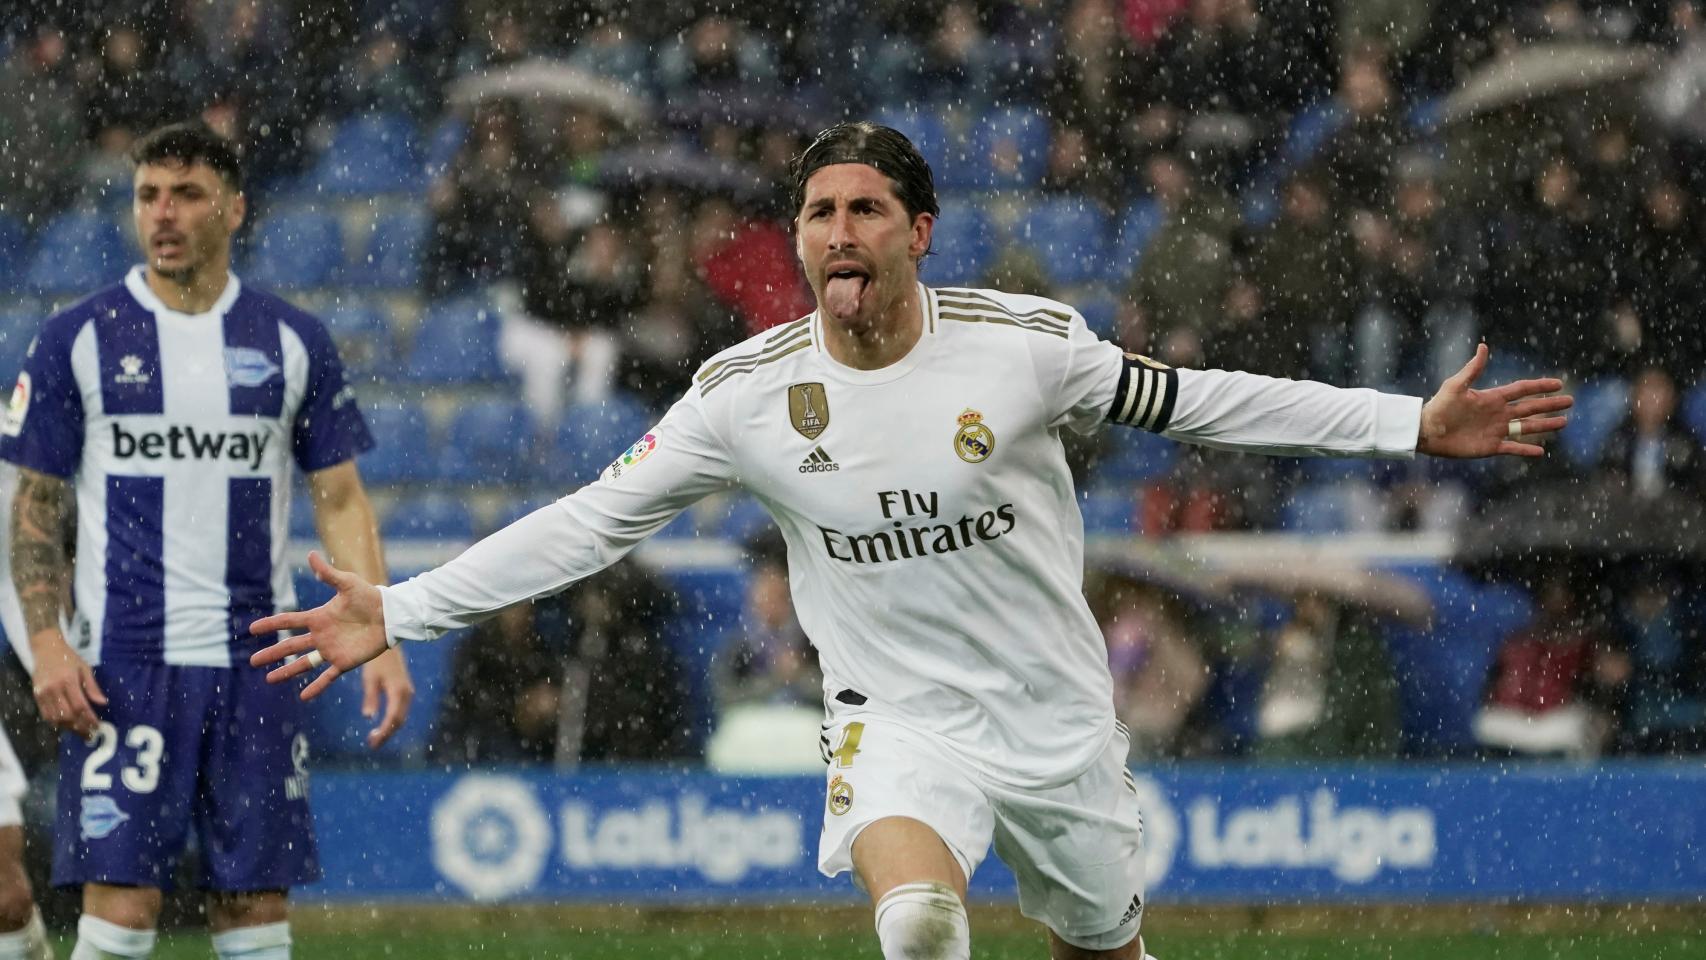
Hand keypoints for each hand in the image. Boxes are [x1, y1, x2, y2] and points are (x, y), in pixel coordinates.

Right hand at [29, 629, 105, 738]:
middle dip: (80, 726)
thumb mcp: (85, 668)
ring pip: (56, 718)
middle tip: (90, 734)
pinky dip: (57, 723)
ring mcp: (43, 693)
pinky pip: (46, 715)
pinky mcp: (36, 696)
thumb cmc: (69, 658)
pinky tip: (67, 725)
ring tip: (81, 732)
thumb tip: (103, 702)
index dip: (89, 718)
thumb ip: (93, 687)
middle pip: (67, 715)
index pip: (80, 705)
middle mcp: (54, 689)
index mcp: (68, 680)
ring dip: (69, 727)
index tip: (98, 726)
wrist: (46, 649)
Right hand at [249, 551, 390, 700]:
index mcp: (319, 617)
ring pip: (304, 663)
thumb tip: (310, 553)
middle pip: (290, 646)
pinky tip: (303, 696)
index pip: (289, 621)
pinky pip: (327, 677)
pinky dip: (316, 687)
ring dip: (287, 671)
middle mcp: (321, 635)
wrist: (391, 614)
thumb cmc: (369, 597)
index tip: (252, 629)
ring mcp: (331, 650)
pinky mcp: (344, 662)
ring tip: (268, 679)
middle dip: (272, 653)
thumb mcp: (347, 583)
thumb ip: (328, 573)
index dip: (271, 624)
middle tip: (253, 661)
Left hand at [360, 647, 414, 748]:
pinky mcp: (405, 690)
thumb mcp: (370, 678)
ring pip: (401, 716)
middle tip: (372, 744)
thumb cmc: (376, 660)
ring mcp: (407, 692)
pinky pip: (401, 710)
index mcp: (398, 692)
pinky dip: (393, 720)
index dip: (383, 732)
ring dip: (390, 728)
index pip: (392, 718)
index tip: (372, 742)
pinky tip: (382, 724)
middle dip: (387, 734)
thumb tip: (368, 717)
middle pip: (399, 721)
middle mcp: (406, 694)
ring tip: (375, 737)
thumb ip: (371, 698)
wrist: (388, 643)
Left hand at [1418, 344, 1572, 457]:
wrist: (1427, 431)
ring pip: (1526, 427)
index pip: (1522, 390)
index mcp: (1492, 398)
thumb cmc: (1439, 406)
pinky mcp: (1490, 446)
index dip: (1539, 386)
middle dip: (1550, 404)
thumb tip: (1483, 346)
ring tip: (1564, 422)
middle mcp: (1498, 413)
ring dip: (1545, 425)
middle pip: (1530, 407)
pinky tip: (1541, 452)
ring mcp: (1496, 430)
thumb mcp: (1456, 385)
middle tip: (1570, 401)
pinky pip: (1513, 448)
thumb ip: (1472, 369)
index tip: (1558, 383)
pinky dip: (1526, 450)